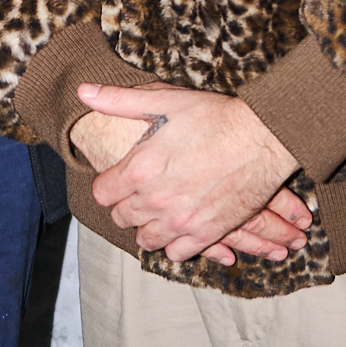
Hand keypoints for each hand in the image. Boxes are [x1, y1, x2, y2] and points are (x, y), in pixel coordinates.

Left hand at [78, 82, 302, 264]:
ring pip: (147, 240)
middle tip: (139, 194)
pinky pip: (178, 254)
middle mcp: (155, 200)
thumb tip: (83, 92)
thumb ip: (119, 100)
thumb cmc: (214, 116)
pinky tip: (180, 228)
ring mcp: (181, 221)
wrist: (262, 138)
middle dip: (127, 206)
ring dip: (148, 228)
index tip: (118, 180)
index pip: (102, 193)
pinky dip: (176, 245)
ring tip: (157, 213)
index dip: (108, 186)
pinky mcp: (208, 233)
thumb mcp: (164, 100)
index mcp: (139, 169)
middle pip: (121, 219)